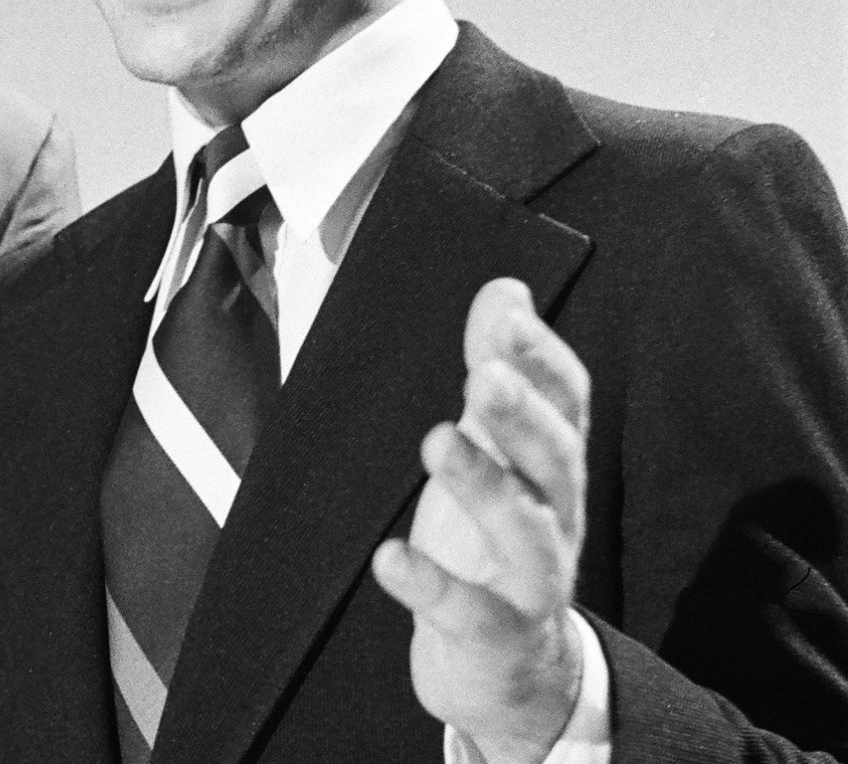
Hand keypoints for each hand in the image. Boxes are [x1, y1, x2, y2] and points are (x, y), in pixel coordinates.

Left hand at [371, 278, 590, 763]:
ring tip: (436, 441)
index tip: (509, 317)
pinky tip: (390, 558)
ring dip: (483, 486)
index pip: (568, 406)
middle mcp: (555, 520)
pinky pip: (470, 613)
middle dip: (523, 416)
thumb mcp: (493, 451)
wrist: (509, 669)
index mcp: (551, 469)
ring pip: (525, 532)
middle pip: (556, 462)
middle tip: (482, 374)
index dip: (544, 361)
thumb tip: (506, 290)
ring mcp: (532, 582)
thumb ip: (496, 370)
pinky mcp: (496, 636)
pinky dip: (430, 586)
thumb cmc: (493, 542)